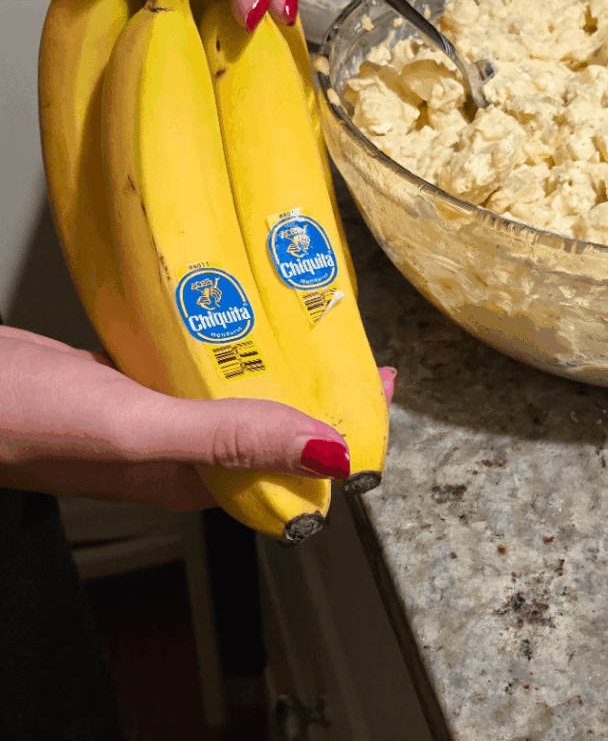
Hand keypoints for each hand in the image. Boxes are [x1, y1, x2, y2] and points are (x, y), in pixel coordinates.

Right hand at [0, 327, 395, 510]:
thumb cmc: (22, 415)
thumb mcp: (139, 427)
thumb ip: (230, 439)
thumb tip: (327, 453)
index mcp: (195, 479)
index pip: (292, 468)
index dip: (343, 434)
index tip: (379, 390)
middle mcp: (184, 453)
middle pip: (276, 429)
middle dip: (323, 395)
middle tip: (360, 353)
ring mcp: (160, 415)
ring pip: (243, 395)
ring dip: (283, 368)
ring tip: (319, 329)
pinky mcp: (137, 380)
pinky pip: (204, 367)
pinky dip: (234, 346)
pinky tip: (247, 319)